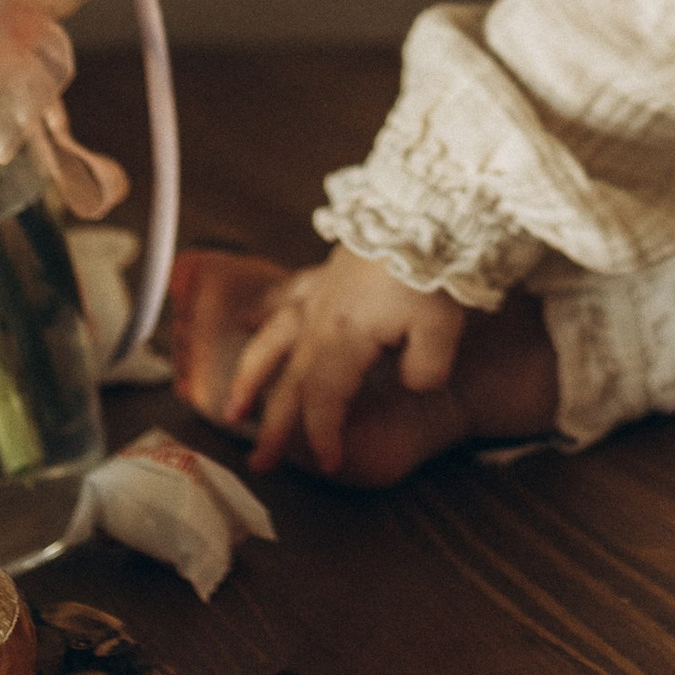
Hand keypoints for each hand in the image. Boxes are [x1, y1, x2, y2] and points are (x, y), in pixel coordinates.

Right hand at [225, 244, 467, 475]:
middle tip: (259, 464)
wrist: (424, 210)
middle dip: (274, 426)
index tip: (328, 463)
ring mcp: (318, 294)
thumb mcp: (442, 330)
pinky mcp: (325, 273)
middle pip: (291, 382)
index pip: (324, 399)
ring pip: (272, 341)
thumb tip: (410, 383)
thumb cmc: (432, 271)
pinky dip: (265, 308)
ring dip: (251, 377)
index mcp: (344, 338)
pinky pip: (285, 294)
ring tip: (232, 408)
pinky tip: (247, 320)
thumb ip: (425, 371)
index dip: (323, 434)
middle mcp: (320, 320)